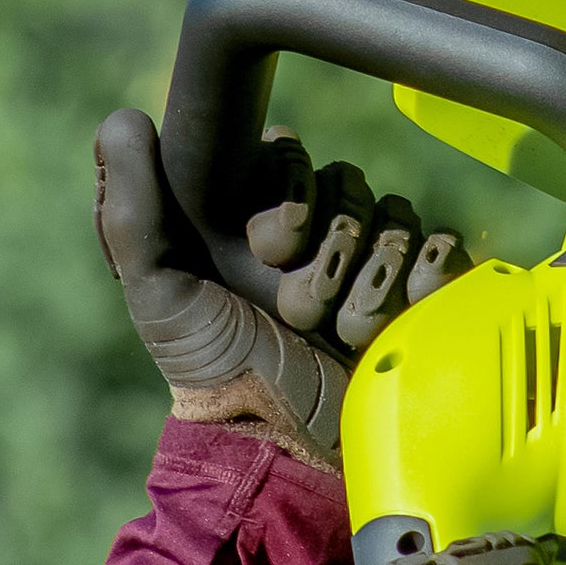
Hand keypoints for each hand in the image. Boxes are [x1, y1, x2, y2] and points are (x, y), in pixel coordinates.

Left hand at [94, 110, 465, 469]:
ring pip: (395, 217)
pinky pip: (442, 249)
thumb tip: (123, 117)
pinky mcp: (421, 294)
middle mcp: (317, 231)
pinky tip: (398, 321)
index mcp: (257, 215)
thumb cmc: (211, 370)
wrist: (284, 447)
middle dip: (325, 254)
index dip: (288, 197)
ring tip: (343, 335)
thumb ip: (131, 207)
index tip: (266, 250)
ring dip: (367, 282)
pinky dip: (424, 280)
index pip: (293, 155)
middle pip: (349, 183)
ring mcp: (372, 262)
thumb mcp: (156, 288)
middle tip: (298, 311)